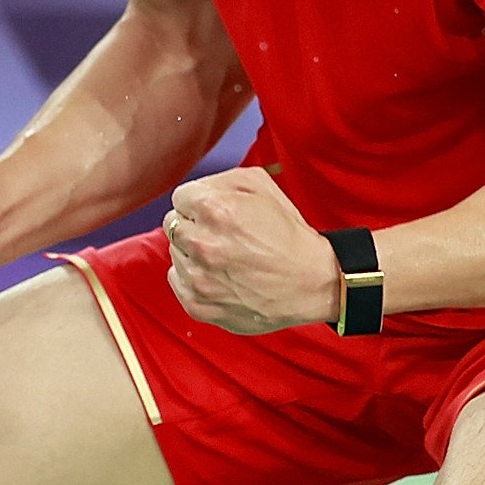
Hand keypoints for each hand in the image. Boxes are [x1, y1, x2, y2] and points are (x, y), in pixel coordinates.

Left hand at [163, 169, 340, 335]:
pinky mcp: (197, 304)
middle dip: (194, 226)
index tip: (216, 213)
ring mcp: (197, 278)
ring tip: (227, 258)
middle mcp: (201, 244)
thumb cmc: (288, 235)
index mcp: (214, 210)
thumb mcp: (262, 186)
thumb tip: (197, 190)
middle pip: (173, 225)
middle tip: (223, 235)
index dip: (200, 203)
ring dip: (193, 252)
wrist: (311, 284)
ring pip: (175, 253)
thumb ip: (221, 180)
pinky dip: (193, 278)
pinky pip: (177, 281)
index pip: (180, 198)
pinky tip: (220, 276)